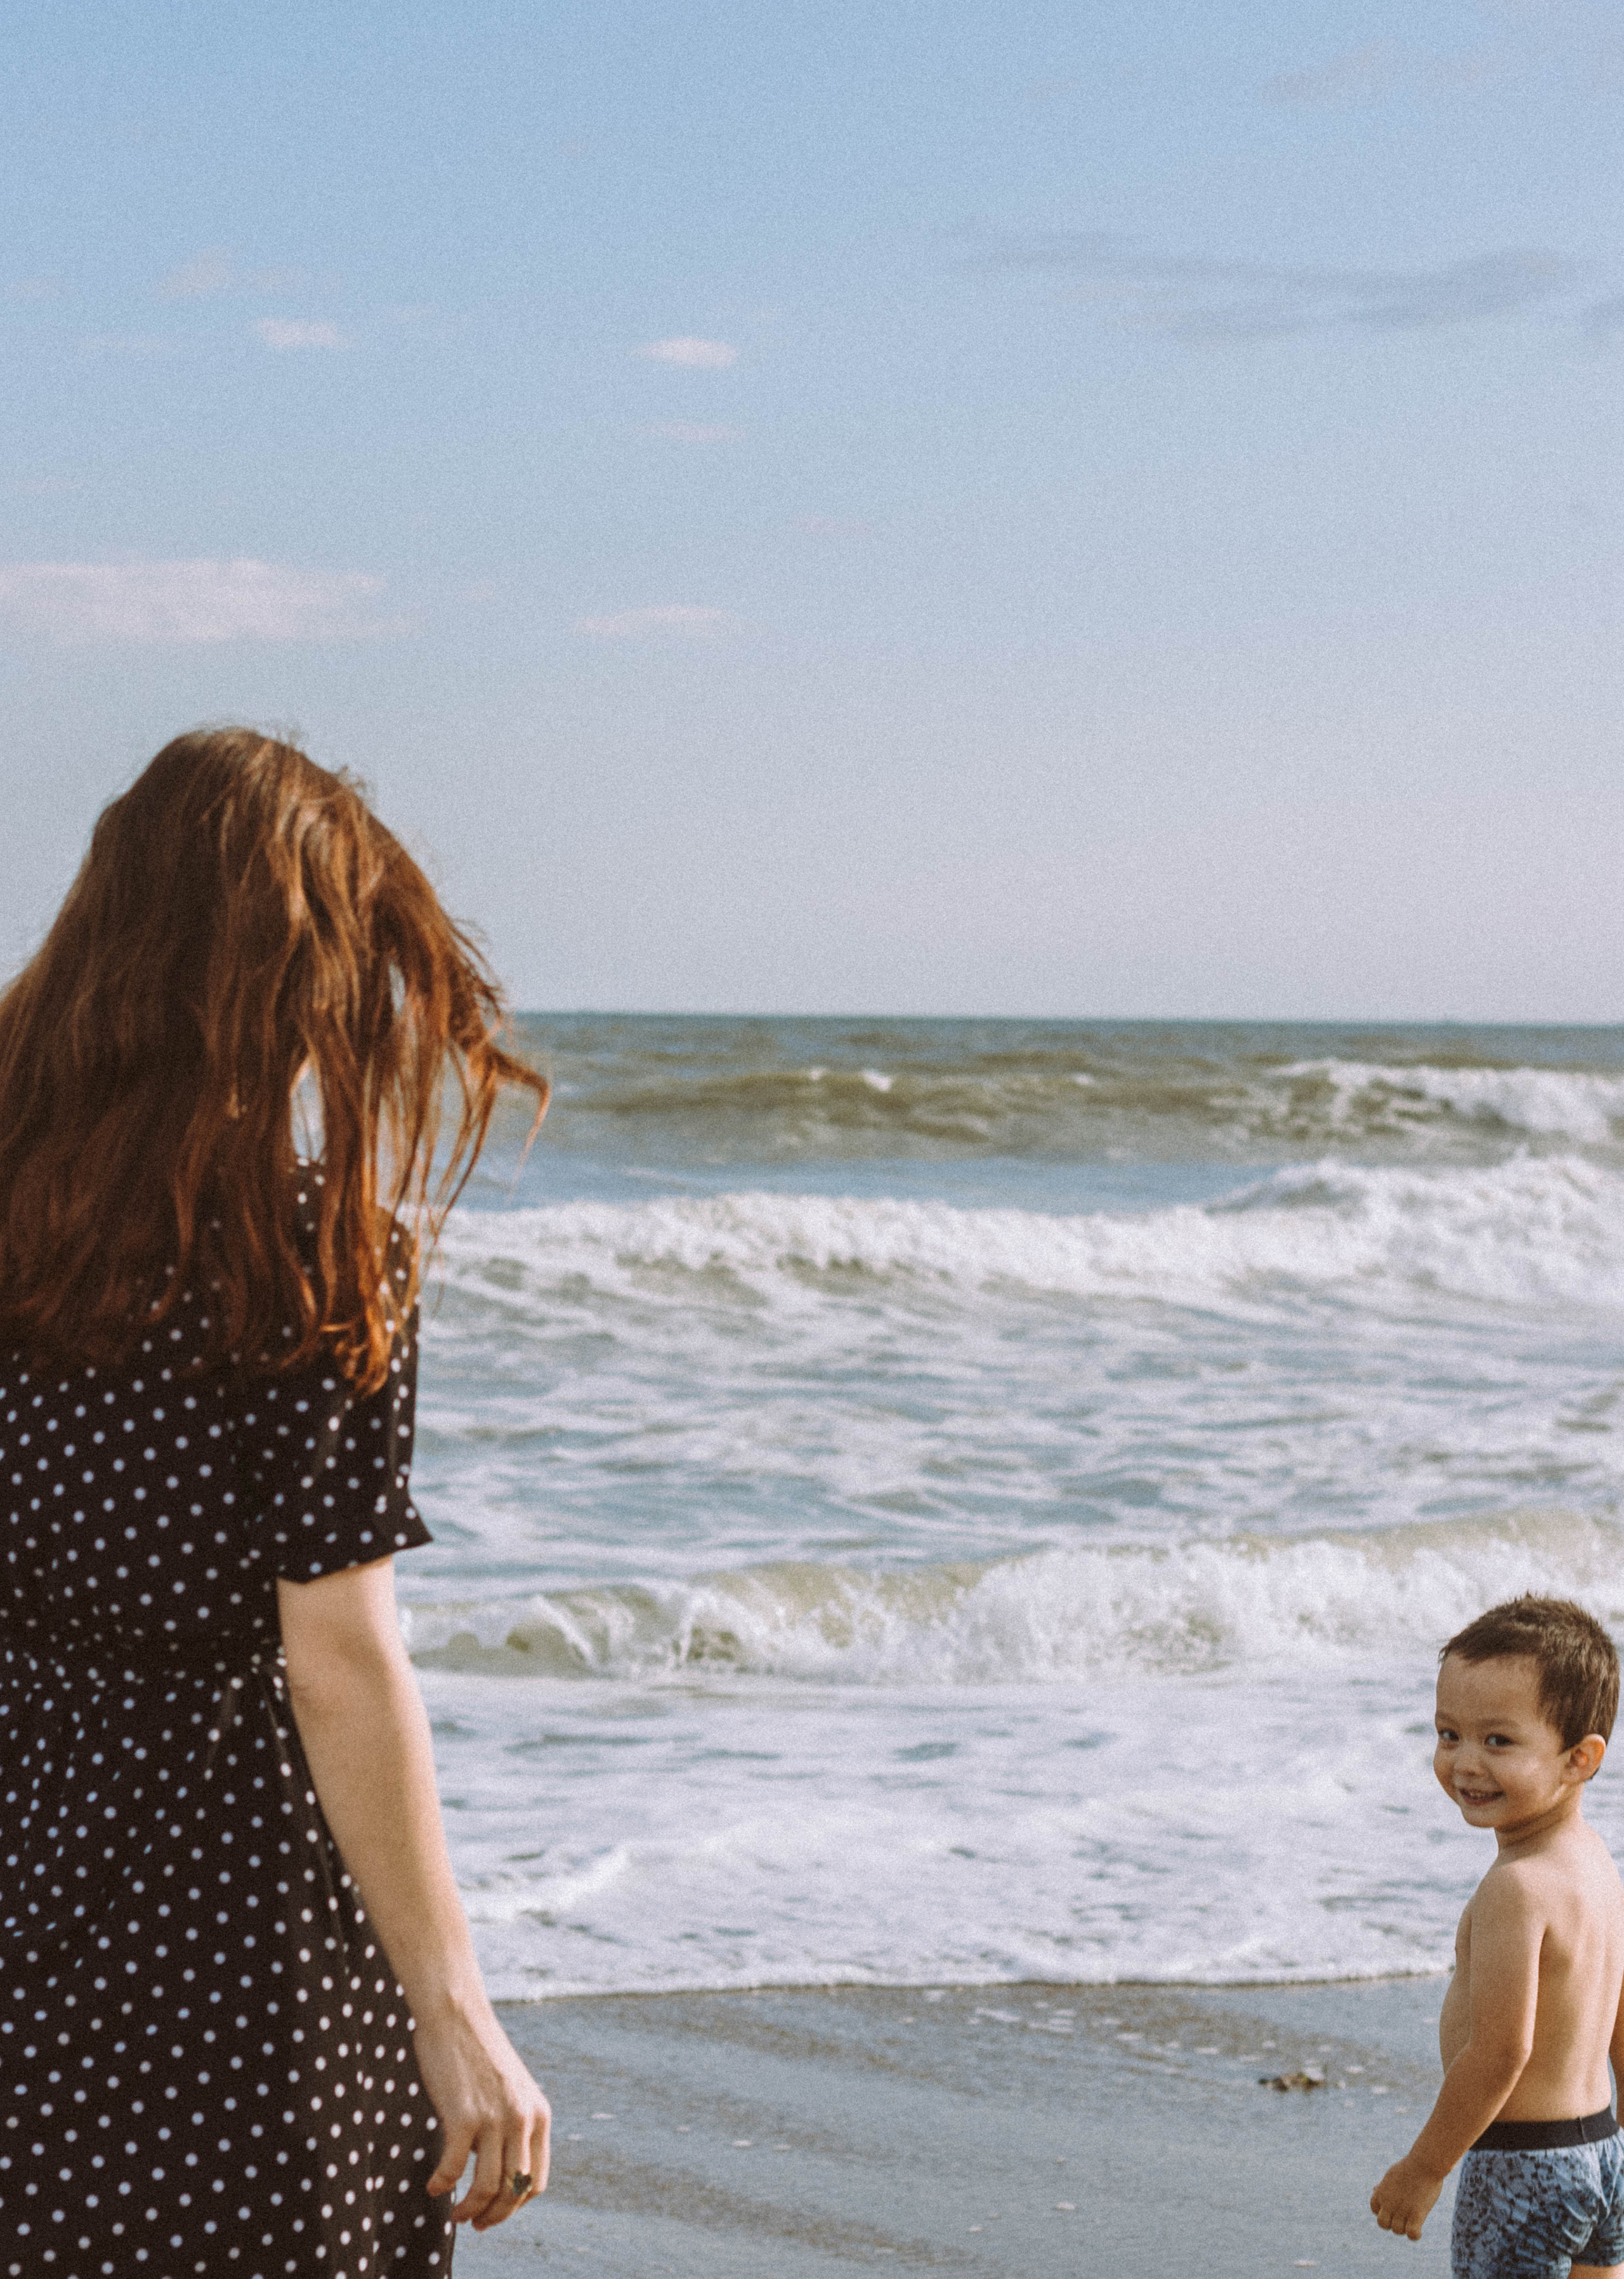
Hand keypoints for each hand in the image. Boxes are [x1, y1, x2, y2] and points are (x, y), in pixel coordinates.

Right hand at [416, 1999, 552, 2230]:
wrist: (457, 2014)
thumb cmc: (478, 2051)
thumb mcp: (511, 2089)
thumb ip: (512, 2124)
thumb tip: (498, 2167)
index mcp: (539, 2114)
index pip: (536, 2181)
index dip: (515, 2206)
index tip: (495, 2214)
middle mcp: (523, 2119)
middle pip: (514, 2191)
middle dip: (494, 2217)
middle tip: (474, 2225)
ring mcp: (494, 2118)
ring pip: (487, 2188)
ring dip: (469, 2210)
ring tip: (455, 2215)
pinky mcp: (464, 2115)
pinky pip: (455, 2168)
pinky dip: (443, 2184)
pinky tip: (433, 2186)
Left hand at [1370, 2154, 1443, 2242]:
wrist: (1424, 2163)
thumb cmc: (1411, 2166)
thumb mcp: (1392, 2174)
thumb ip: (1383, 2185)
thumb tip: (1374, 2189)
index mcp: (1381, 2192)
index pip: (1374, 2209)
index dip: (1383, 2209)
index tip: (1394, 2206)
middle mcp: (1389, 2203)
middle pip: (1382, 2224)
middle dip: (1391, 2222)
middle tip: (1403, 2216)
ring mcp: (1402, 2210)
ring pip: (1397, 2230)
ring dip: (1404, 2228)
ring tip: (1413, 2220)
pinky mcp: (1416, 2215)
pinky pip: (1412, 2234)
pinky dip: (1415, 2235)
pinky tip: (1419, 2229)